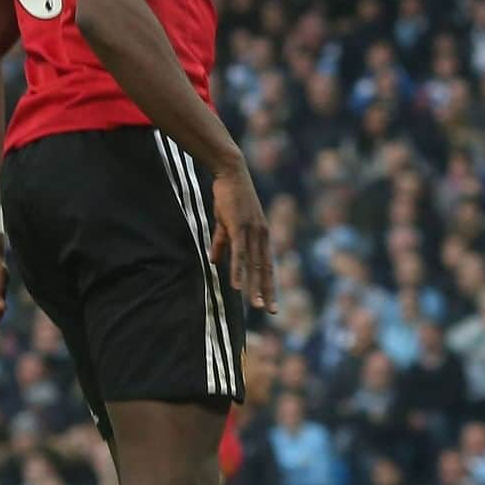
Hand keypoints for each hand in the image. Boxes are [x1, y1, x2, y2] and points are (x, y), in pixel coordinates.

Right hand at [210, 158, 275, 313]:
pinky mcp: (239, 227)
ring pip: (253, 265)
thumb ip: (221, 243)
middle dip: (267, 291)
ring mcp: (252, 232)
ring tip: (255, 305)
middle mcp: (261, 236)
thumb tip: (213, 261)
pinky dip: (239, 270)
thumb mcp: (226, 223)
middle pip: (265, 269)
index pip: (267, 265)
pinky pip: (239, 254)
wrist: (231, 173)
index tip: (271, 302)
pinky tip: (238, 285)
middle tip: (271, 311)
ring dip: (254, 286)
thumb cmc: (229, 197)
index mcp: (261, 236)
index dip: (268, 284)